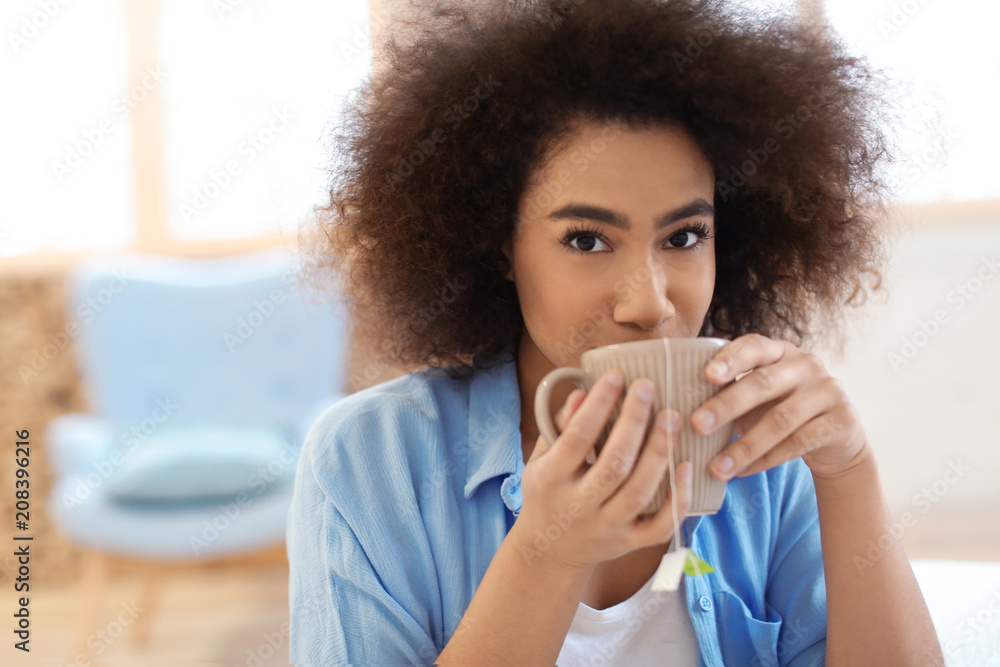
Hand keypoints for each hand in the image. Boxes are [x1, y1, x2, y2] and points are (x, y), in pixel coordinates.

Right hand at [515, 370, 693, 571]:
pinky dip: (677, 499)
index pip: (577, 437)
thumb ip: (558, 427)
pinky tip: (687, 466)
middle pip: (614, 464)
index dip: (598, 404)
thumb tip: (582, 392)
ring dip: (659, 453)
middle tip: (648, 387)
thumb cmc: (547, 493)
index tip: (616, 376)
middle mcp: (578, 507)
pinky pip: (660, 526)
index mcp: (551, 481)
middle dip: (634, 422)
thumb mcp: (540, 460)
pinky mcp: (628, 543)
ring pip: (639, 492)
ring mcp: (606, 528)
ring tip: (671, 418)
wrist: (549, 551)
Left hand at [690, 333, 870, 480]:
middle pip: (763, 383)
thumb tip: (674, 408)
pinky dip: (766, 460)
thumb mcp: (757, 397)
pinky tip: (741, 472)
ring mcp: (827, 391)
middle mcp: (806, 365)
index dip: (730, 359)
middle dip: (726, 405)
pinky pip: (798, 443)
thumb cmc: (780, 409)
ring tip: (716, 467)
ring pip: (781, 420)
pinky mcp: (841, 421)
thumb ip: (728, 393)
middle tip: (695, 424)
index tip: (705, 375)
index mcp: (780, 351)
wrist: (837, 436)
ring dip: (744, 446)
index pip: (754, 346)